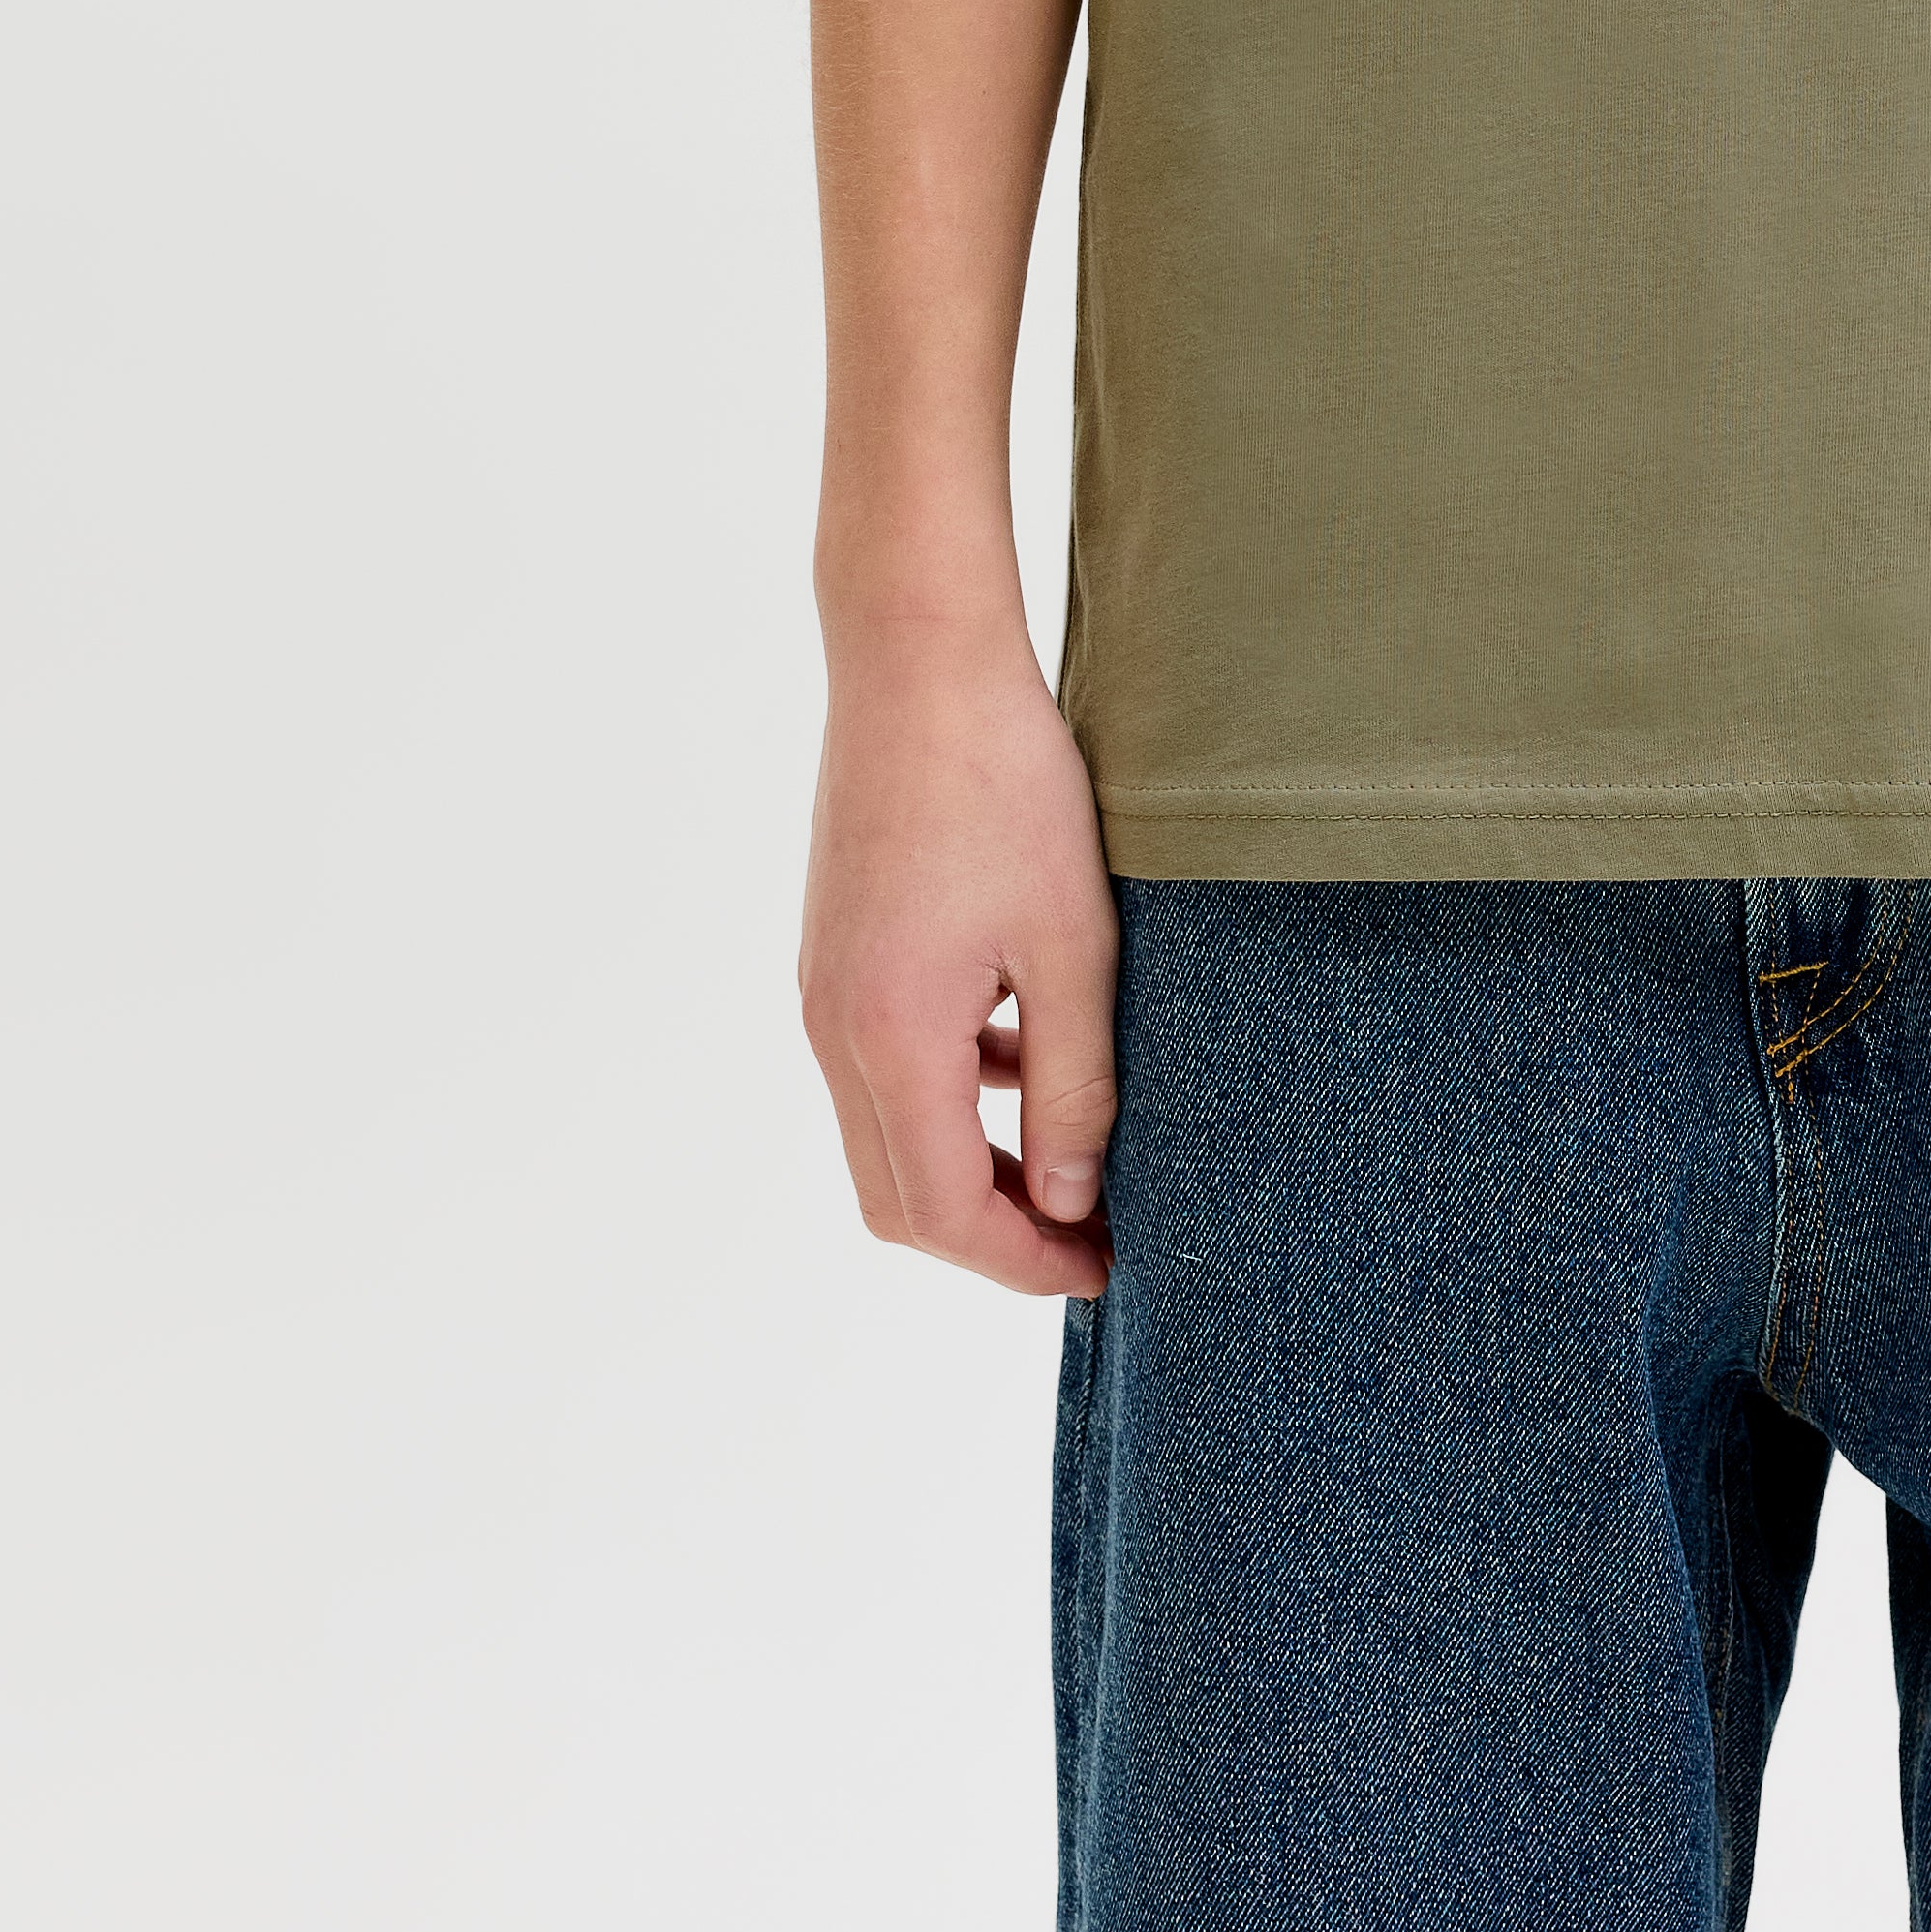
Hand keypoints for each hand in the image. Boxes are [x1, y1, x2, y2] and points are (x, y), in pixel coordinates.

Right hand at [799, 620, 1120, 1296]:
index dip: (1025, 1261)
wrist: (918, 663)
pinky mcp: (837, 954)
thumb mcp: (1073, 944)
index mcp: (891, 1038)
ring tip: (1073, 1158)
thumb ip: (1074, 1086)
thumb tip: (1068, 1202)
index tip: (1105, 1268)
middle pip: (898, 1196)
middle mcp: (835, 1029)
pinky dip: (949, 1094)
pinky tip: (1025, 1057)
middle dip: (993, 1234)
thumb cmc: (1009, 787)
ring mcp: (825, 990)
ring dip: (971, 1167)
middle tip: (1092, 1232)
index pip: (943, 1212)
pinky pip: (883, 1066)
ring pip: (887, 1135)